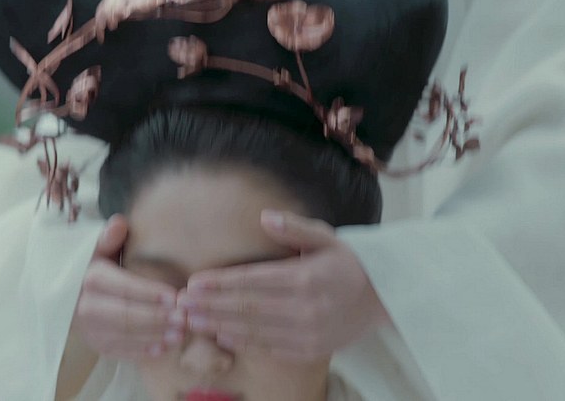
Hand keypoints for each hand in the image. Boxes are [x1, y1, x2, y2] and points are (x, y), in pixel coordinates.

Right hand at [73, 215, 184, 358]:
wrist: (70, 294)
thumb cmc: (95, 267)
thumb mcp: (99, 249)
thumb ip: (110, 238)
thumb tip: (119, 223)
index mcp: (91, 279)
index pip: (123, 287)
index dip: (148, 293)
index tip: (173, 296)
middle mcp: (86, 307)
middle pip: (125, 315)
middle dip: (156, 319)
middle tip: (183, 318)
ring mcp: (90, 329)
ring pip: (124, 336)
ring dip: (153, 337)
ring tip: (180, 334)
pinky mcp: (97, 345)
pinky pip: (120, 352)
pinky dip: (141, 352)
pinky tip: (163, 349)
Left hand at [178, 210, 387, 360]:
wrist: (382, 298)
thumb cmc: (348, 263)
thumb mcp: (326, 238)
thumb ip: (294, 228)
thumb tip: (264, 216)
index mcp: (307, 277)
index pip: (254, 280)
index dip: (222, 282)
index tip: (194, 282)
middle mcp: (306, 308)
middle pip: (248, 307)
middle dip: (211, 305)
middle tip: (182, 304)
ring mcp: (309, 332)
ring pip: (255, 329)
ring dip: (220, 325)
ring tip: (193, 320)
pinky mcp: (311, 349)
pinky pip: (270, 347)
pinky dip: (244, 342)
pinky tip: (222, 335)